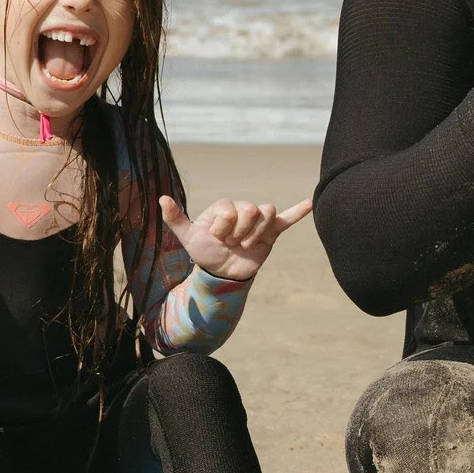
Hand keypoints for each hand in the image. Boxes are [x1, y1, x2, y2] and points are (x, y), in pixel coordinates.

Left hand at [157, 195, 312, 280]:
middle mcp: (242, 209)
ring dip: (255, 232)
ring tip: (246, 245)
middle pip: (250, 209)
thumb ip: (176, 219)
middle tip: (232, 244)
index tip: (217, 238)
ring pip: (266, 212)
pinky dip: (299, 211)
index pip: (231, 209)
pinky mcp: (271, 233)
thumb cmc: (204, 252)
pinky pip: (287, 219)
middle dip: (239, 232)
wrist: (222, 274)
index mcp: (224, 207)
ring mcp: (258, 221)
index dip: (223, 227)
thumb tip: (162, 199)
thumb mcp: (188, 237)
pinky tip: (312, 202)